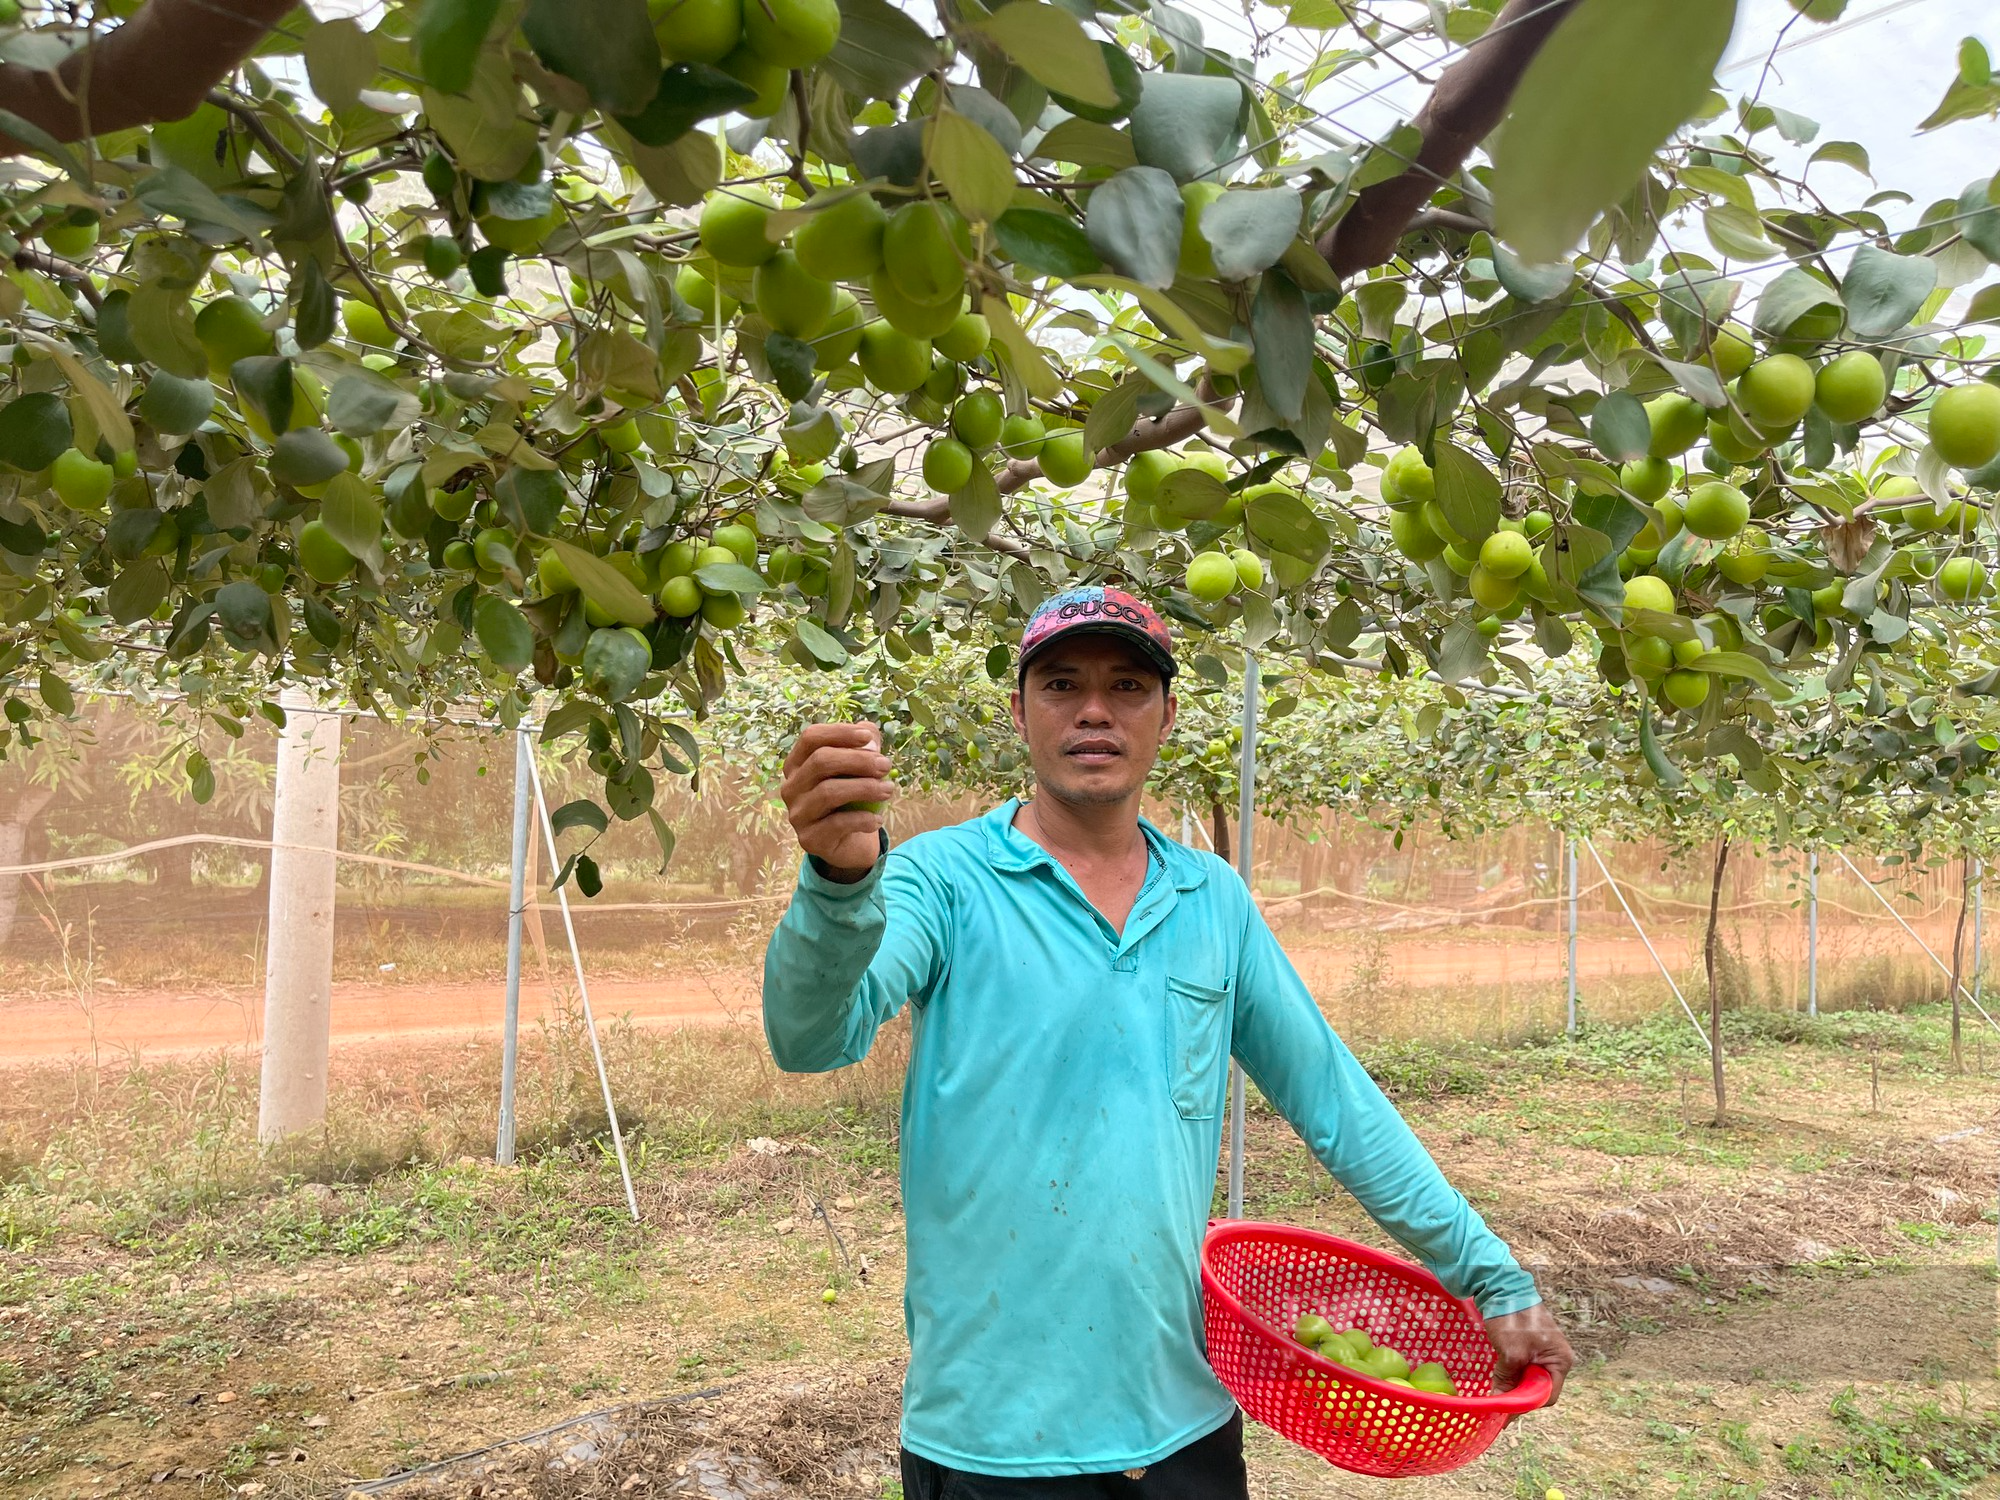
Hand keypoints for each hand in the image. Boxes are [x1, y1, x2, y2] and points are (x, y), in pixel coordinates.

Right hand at [780, 722, 893, 881]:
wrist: (849, 843)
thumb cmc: (851, 799)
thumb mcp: (859, 770)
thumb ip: (864, 747)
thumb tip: (870, 731)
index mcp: (797, 763)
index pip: (811, 738)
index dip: (840, 732)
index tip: (869, 737)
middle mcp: (791, 787)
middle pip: (820, 761)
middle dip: (858, 760)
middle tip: (886, 765)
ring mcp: (797, 814)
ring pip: (828, 792)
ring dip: (865, 788)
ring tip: (889, 790)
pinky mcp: (809, 838)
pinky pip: (836, 824)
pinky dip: (862, 819)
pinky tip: (878, 819)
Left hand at [1484, 1303, 1574, 1415]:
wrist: (1502, 1286)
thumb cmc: (1512, 1318)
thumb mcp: (1511, 1353)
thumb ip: (1509, 1380)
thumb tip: (1500, 1404)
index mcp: (1560, 1360)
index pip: (1548, 1395)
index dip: (1527, 1405)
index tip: (1507, 1413)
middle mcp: (1557, 1359)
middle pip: (1539, 1389)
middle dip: (1519, 1397)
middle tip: (1498, 1406)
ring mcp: (1544, 1353)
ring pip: (1529, 1379)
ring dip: (1514, 1386)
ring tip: (1496, 1393)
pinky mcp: (1531, 1347)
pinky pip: (1524, 1368)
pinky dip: (1511, 1375)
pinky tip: (1498, 1379)